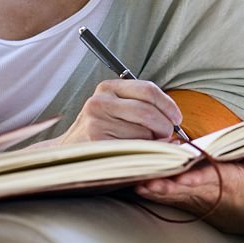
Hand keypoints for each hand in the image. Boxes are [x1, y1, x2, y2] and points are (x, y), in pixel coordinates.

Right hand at [48, 79, 182, 144]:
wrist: (67, 153)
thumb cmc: (101, 130)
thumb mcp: (116, 109)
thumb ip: (142, 106)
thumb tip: (175, 121)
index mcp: (108, 87)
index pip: (148, 90)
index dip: (168, 105)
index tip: (177, 119)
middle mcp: (100, 102)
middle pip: (148, 112)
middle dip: (164, 127)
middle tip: (167, 136)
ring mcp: (96, 123)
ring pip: (142, 133)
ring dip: (153, 143)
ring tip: (147, 145)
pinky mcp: (97, 144)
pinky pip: (133, 149)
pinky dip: (144, 154)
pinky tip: (140, 155)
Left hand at [133, 144, 243, 233]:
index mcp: (222, 180)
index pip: (206, 179)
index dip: (193, 179)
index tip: (183, 177)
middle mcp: (204, 190)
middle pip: (182, 188)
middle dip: (166, 185)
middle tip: (148, 180)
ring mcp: (192, 197)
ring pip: (170, 194)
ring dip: (154, 189)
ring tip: (138, 183)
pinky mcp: (184, 200)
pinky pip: (165, 197)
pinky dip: (152, 193)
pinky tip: (137, 186)